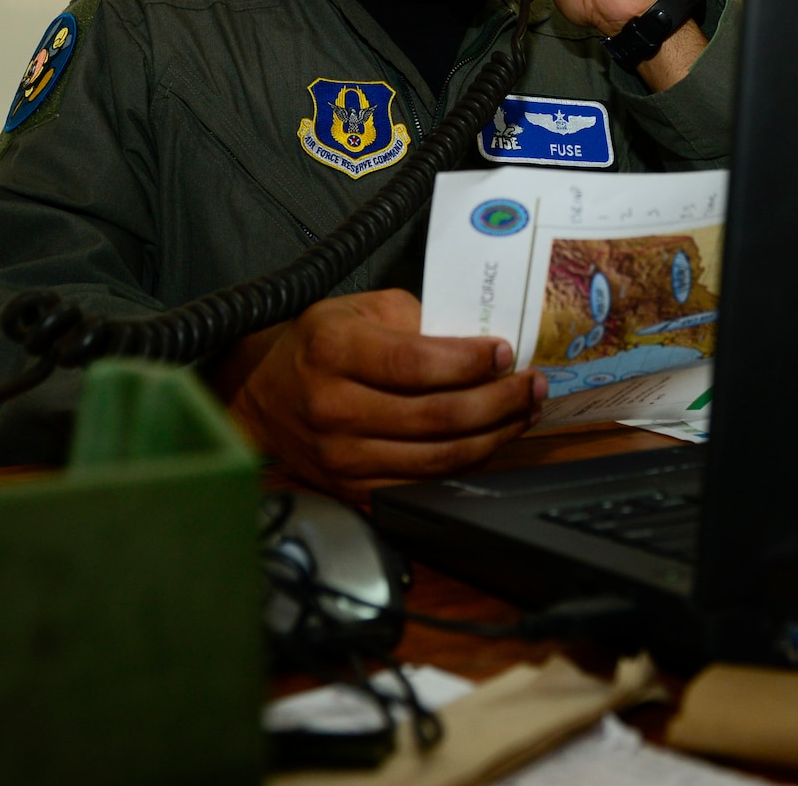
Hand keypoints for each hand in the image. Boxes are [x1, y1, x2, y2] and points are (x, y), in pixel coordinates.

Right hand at [217, 289, 545, 502]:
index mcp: (333, 349)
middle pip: (436, 416)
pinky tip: (490, 440)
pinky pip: (424, 483)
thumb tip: (482, 344)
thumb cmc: (321, 344)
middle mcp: (334, 406)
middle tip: (533, 385)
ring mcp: (341, 456)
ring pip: (438, 457)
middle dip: (499, 401)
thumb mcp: (361, 309)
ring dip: (495, 435)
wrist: (264, 395)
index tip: (505, 353)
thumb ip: (419, 321)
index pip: (415, 363)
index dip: (468, 362)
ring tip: (524, 412)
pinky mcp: (352, 488)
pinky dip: (467, 464)